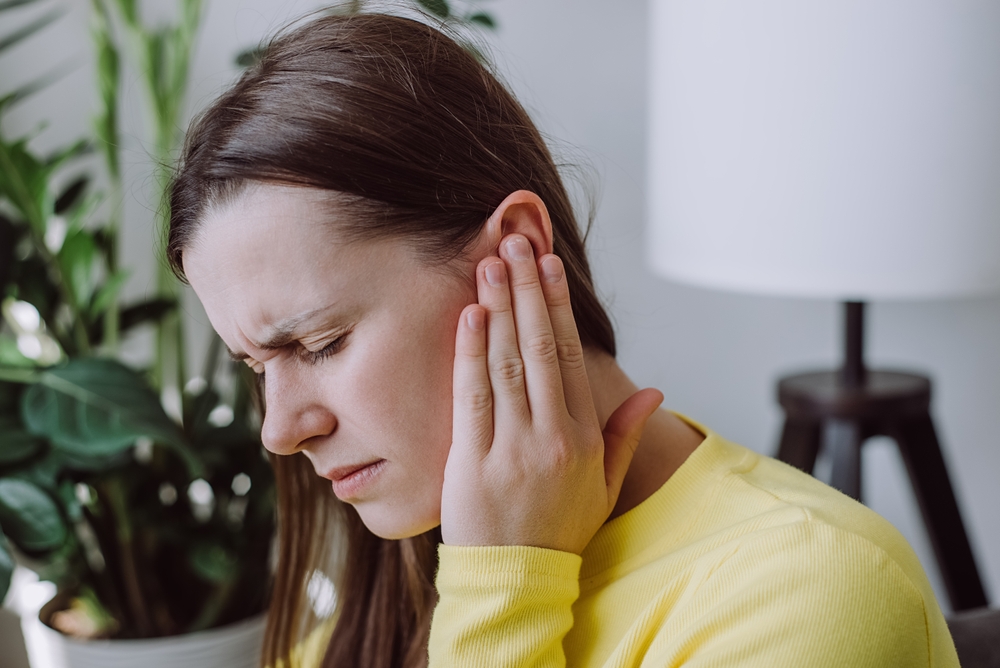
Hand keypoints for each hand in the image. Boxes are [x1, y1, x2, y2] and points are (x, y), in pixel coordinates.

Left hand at [441, 234, 662, 553]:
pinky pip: (471, 396)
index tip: (549, 266)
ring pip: (507, 364)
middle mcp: (551, 437)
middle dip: (527, 291)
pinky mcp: (471, 462)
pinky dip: (470, 353)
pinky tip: (470, 316)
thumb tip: (655, 389)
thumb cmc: (561, 528)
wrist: (516, 580)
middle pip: (540, 349)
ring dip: (499, 308)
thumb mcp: (605, 484)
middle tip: (516, 243)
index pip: (572, 357)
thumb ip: (626, 433)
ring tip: (490, 264)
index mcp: (583, 438)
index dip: (560, 307)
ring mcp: (510, 448)